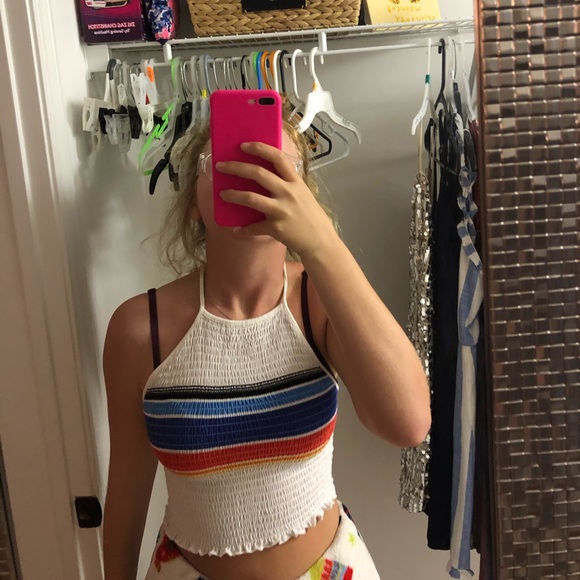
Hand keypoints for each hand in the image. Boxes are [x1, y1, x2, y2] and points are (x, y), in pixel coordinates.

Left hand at [215, 142, 336, 258]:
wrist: (320, 240)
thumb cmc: (311, 216)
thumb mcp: (303, 194)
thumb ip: (287, 184)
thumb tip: (265, 176)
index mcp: (295, 182)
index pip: (278, 158)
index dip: (259, 148)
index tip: (243, 145)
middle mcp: (288, 193)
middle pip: (258, 174)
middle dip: (236, 168)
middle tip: (221, 166)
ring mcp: (281, 210)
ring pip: (251, 198)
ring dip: (233, 195)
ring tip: (222, 194)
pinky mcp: (276, 228)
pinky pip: (254, 227)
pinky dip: (243, 229)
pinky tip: (236, 230)